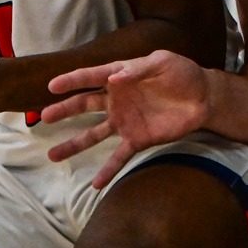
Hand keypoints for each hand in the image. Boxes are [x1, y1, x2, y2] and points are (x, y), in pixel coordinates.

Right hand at [42, 49, 214, 187]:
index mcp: (120, 76)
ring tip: (53, 155)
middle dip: (63, 111)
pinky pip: (119, 156)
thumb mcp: (162, 61)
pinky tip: (95, 185)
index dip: (71, 81)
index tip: (52, 86)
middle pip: (84, 105)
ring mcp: (125, 121)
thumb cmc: (182, 73)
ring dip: (74, 144)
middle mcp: (116, 100)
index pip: (90, 77)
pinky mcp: (138, 139)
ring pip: (93, 134)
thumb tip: (114, 77)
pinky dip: (107, 170)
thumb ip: (138, 69)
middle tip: (44, 118)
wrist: (203, 98)